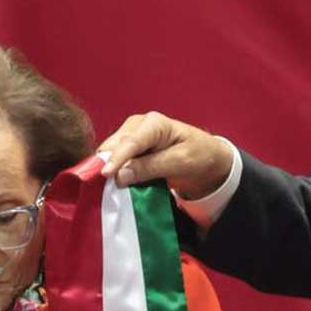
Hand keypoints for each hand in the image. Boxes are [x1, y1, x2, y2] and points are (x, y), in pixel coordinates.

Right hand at [97, 111, 232, 198]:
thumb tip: (119, 176)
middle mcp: (136, 126)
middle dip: (106, 164)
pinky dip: (112, 172)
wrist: (206, 159)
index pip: (131, 142)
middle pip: (113, 145)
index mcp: (153, 123)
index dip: (116, 158)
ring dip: (107, 169)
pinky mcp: (127, 149)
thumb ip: (150, 167)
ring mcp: (130, 136)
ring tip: (106, 187)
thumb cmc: (199, 155)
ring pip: (108, 153)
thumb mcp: (180, 162)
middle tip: (103, 186)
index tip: (105, 175)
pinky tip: (112, 183)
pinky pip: (112, 161)